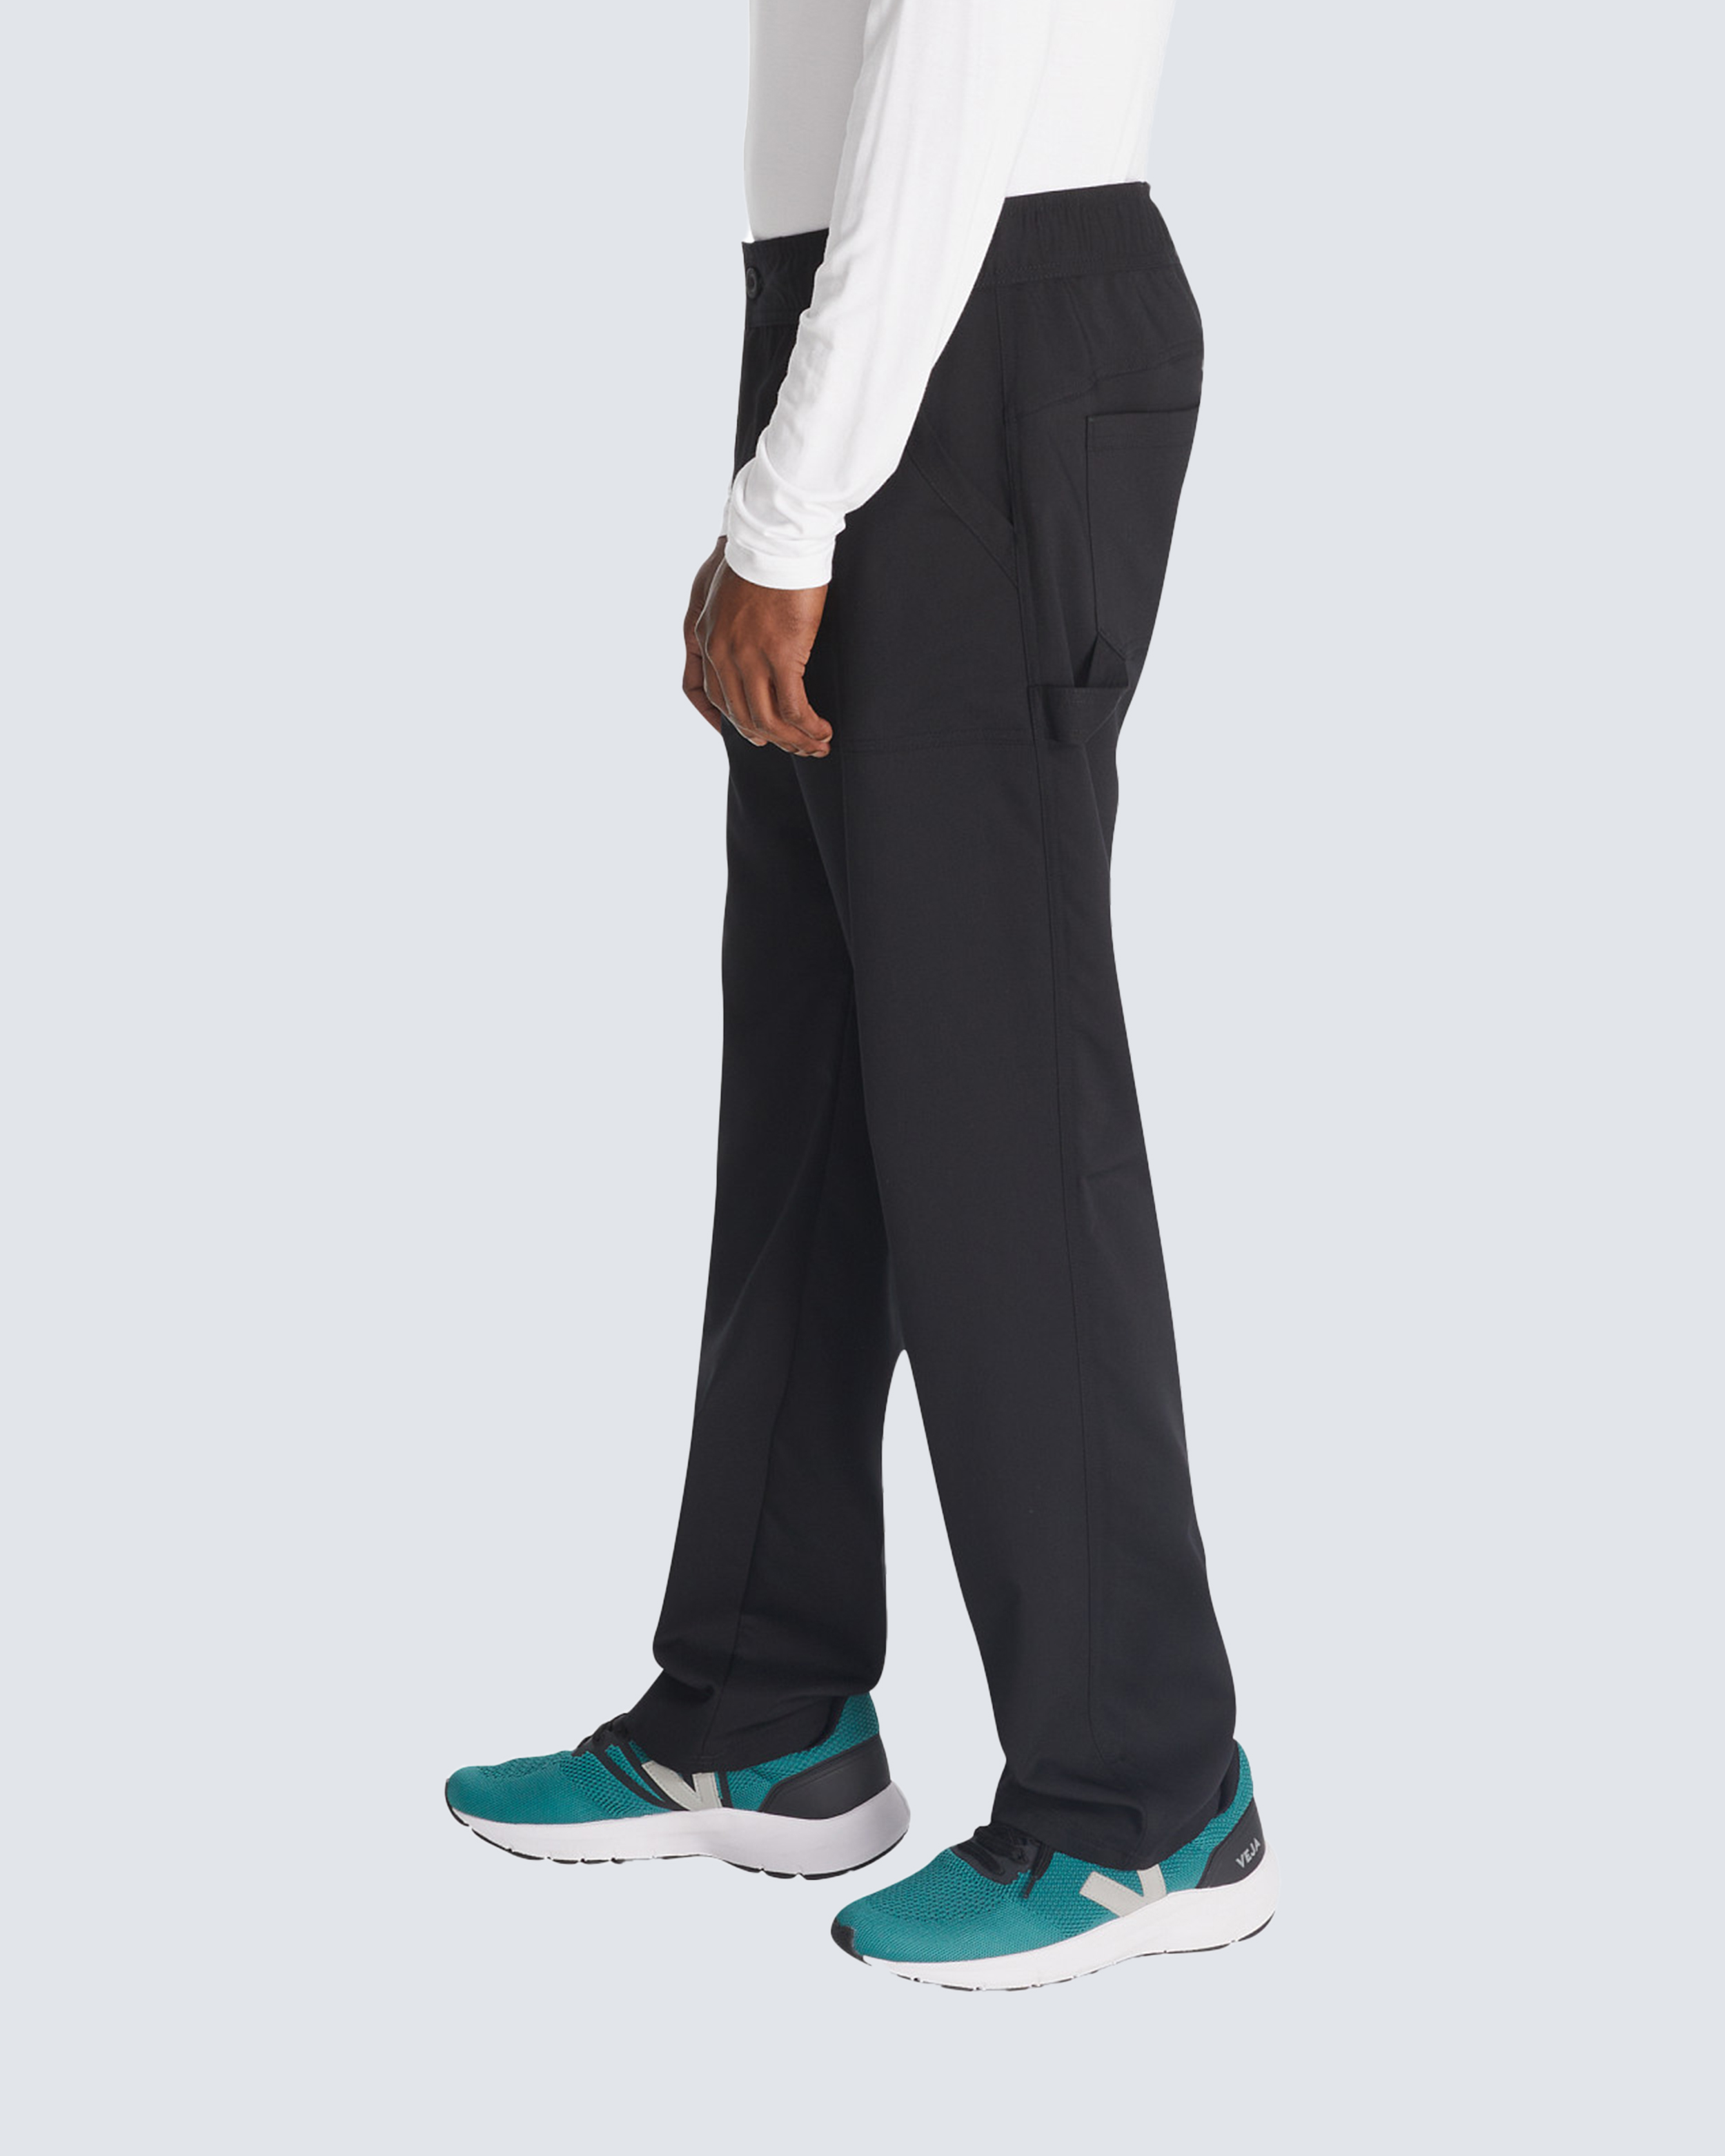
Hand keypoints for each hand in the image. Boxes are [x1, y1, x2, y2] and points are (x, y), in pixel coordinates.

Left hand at [685, 542, 832, 757]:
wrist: (774, 537)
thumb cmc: (757, 555)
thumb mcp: (725, 590)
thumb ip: (727, 617)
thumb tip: (745, 633)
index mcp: (706, 637)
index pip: (712, 696)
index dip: (734, 722)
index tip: (753, 735)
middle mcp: (722, 654)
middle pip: (741, 716)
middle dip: (771, 738)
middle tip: (795, 746)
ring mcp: (749, 657)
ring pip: (767, 720)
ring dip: (793, 739)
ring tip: (815, 745)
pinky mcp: (781, 656)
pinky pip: (793, 708)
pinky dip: (809, 726)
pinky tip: (823, 730)